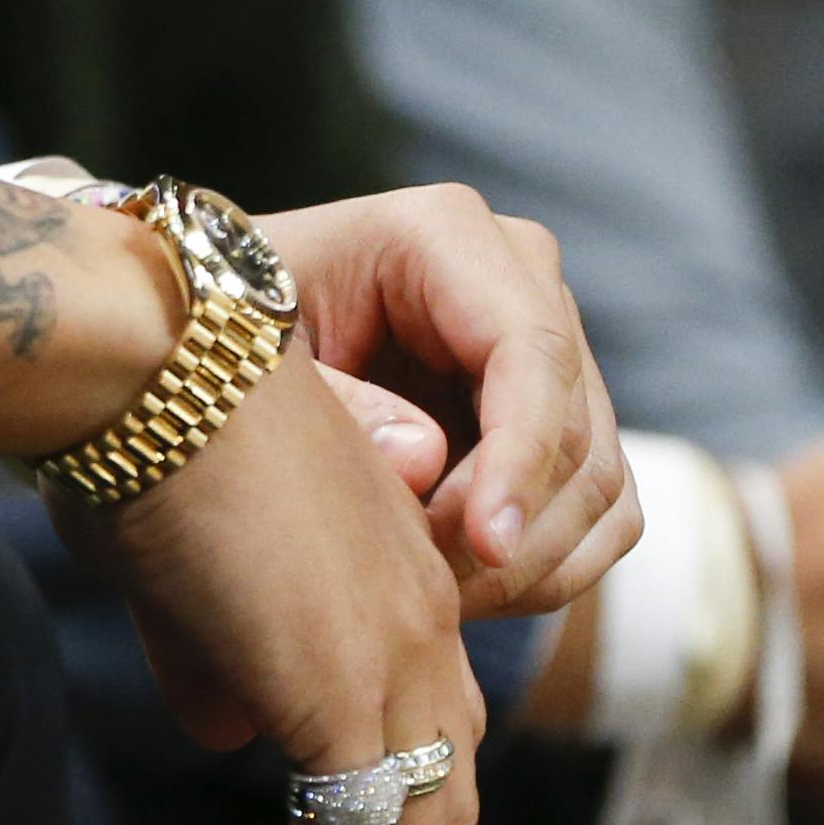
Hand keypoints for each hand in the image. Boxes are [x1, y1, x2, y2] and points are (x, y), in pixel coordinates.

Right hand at [74, 343, 494, 824]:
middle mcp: (420, 620)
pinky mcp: (339, 692)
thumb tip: (227, 734)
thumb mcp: (189, 560)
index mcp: (400, 573)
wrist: (151, 361)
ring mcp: (391, 657)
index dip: (412, 816)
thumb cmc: (146, 430)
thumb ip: (218, 655)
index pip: (441, 726)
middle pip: (444, 798)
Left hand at [258, 184, 635, 617]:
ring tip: (429, 591)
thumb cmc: (228, 336)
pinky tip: (466, 586)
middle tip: (425, 588)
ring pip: (598, 483)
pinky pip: (600, 512)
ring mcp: (551, 345)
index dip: (521, 457)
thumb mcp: (249, 359)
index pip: (529, 351)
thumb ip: (333, 406)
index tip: (487, 546)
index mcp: (444, 233)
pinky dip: (546, 567)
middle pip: (574, 428)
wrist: (222, 341)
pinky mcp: (562, 415)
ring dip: (528, 561)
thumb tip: (426, 460)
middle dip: (510, 527)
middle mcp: (519, 275)